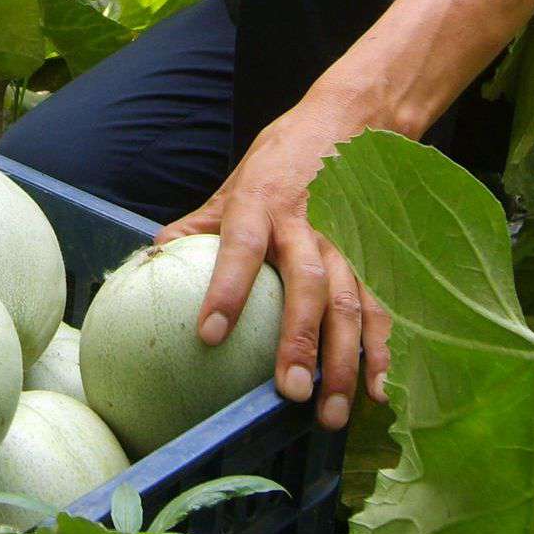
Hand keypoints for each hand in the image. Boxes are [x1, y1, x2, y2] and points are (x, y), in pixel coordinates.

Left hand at [158, 101, 392, 429]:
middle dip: (300, 341)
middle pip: (307, 286)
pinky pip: (381, 308)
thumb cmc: (280, 162)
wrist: (352, 121)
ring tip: (331, 411)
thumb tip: (152, 256)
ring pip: (351, 305)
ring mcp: (348, 242)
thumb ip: (199, 225)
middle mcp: (308, 225)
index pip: (240, 248)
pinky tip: (376, 392)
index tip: (209, 335)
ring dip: (344, 362)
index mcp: (261, 204)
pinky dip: (381, 352)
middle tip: (290, 391)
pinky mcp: (375, 257)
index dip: (226, 290)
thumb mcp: (233, 185)